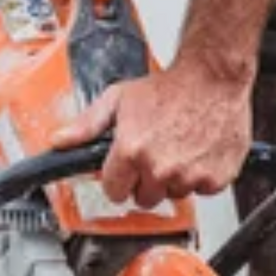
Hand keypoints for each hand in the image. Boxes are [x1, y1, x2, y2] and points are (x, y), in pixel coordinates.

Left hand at [50, 60, 254, 208]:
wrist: (214, 76)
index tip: (126, 169)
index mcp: (131, 151)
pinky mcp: (216, 177)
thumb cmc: (170, 87)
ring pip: (173, 195)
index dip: (118, 180)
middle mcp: (159, 167)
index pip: (114, 192)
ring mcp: (189, 175)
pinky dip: (202, 177)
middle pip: (144, 198)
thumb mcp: (118, 99)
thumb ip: (87, 125)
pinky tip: (198, 152)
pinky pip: (202, 191)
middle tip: (155, 154)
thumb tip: (59, 141)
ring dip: (174, 179)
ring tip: (179, 148)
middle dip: (146, 181)